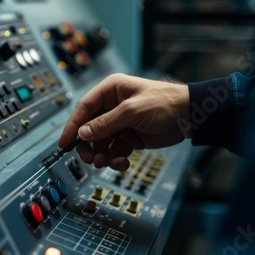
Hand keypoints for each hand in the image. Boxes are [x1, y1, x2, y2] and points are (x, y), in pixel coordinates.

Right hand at [59, 73, 189, 170]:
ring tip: (105, 162)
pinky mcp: (128, 138)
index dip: (72, 126)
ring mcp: (119, 123)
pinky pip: (113, 151)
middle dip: (87, 145)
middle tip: (89, 158)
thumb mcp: (132, 111)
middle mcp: (111, 106)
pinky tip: (123, 163)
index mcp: (110, 91)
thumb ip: (105, 123)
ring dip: (100, 154)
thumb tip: (82, 135)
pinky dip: (114, 159)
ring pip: (99, 142)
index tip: (64, 143)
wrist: (190, 117)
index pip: (84, 108)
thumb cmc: (163, 103)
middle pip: (88, 128)